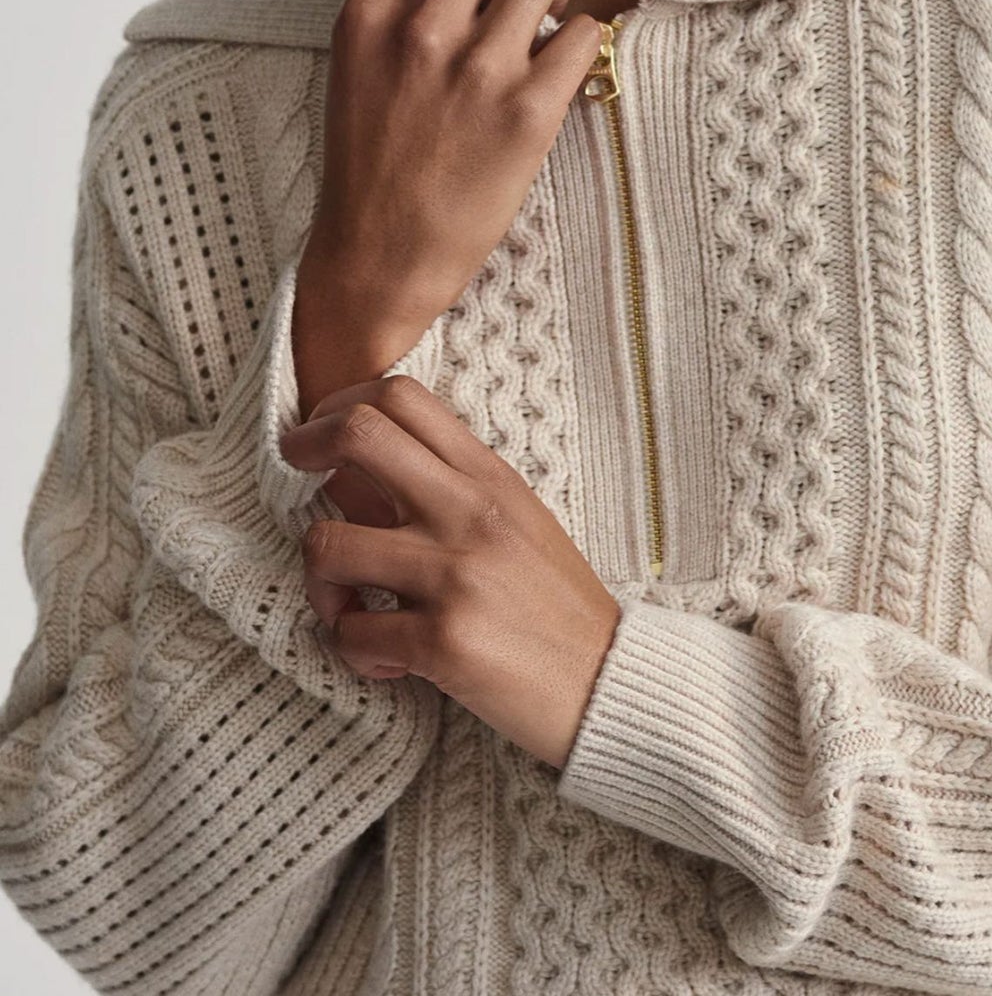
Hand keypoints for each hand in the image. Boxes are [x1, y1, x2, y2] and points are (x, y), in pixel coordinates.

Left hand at [278, 373, 620, 771]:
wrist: (611, 682)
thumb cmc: (555, 604)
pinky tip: (386, 662)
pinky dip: (355, 653)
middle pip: (359, 434)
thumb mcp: (514, 522)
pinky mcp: (442, 642)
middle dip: (304, 449)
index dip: (340, 405)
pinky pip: (349, 634)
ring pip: (325, 545)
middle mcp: (469, 512)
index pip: (402, 396)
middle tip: (292, 477)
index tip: (320, 437)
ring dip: (319, 584)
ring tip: (348, 607)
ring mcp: (454, 574)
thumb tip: (355, 471)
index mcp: (489, 477)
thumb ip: (447, 489)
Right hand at [298, 0, 603, 373]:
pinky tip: (559, 71)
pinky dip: (581, 42)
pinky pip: (583, 31)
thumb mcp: (357, 66)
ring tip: (545, 27)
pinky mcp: (528, 111)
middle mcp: (419, 30)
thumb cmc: (373, 165)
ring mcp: (476, 68)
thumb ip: (401, 4)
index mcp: (368, 14)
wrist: (379, 259)